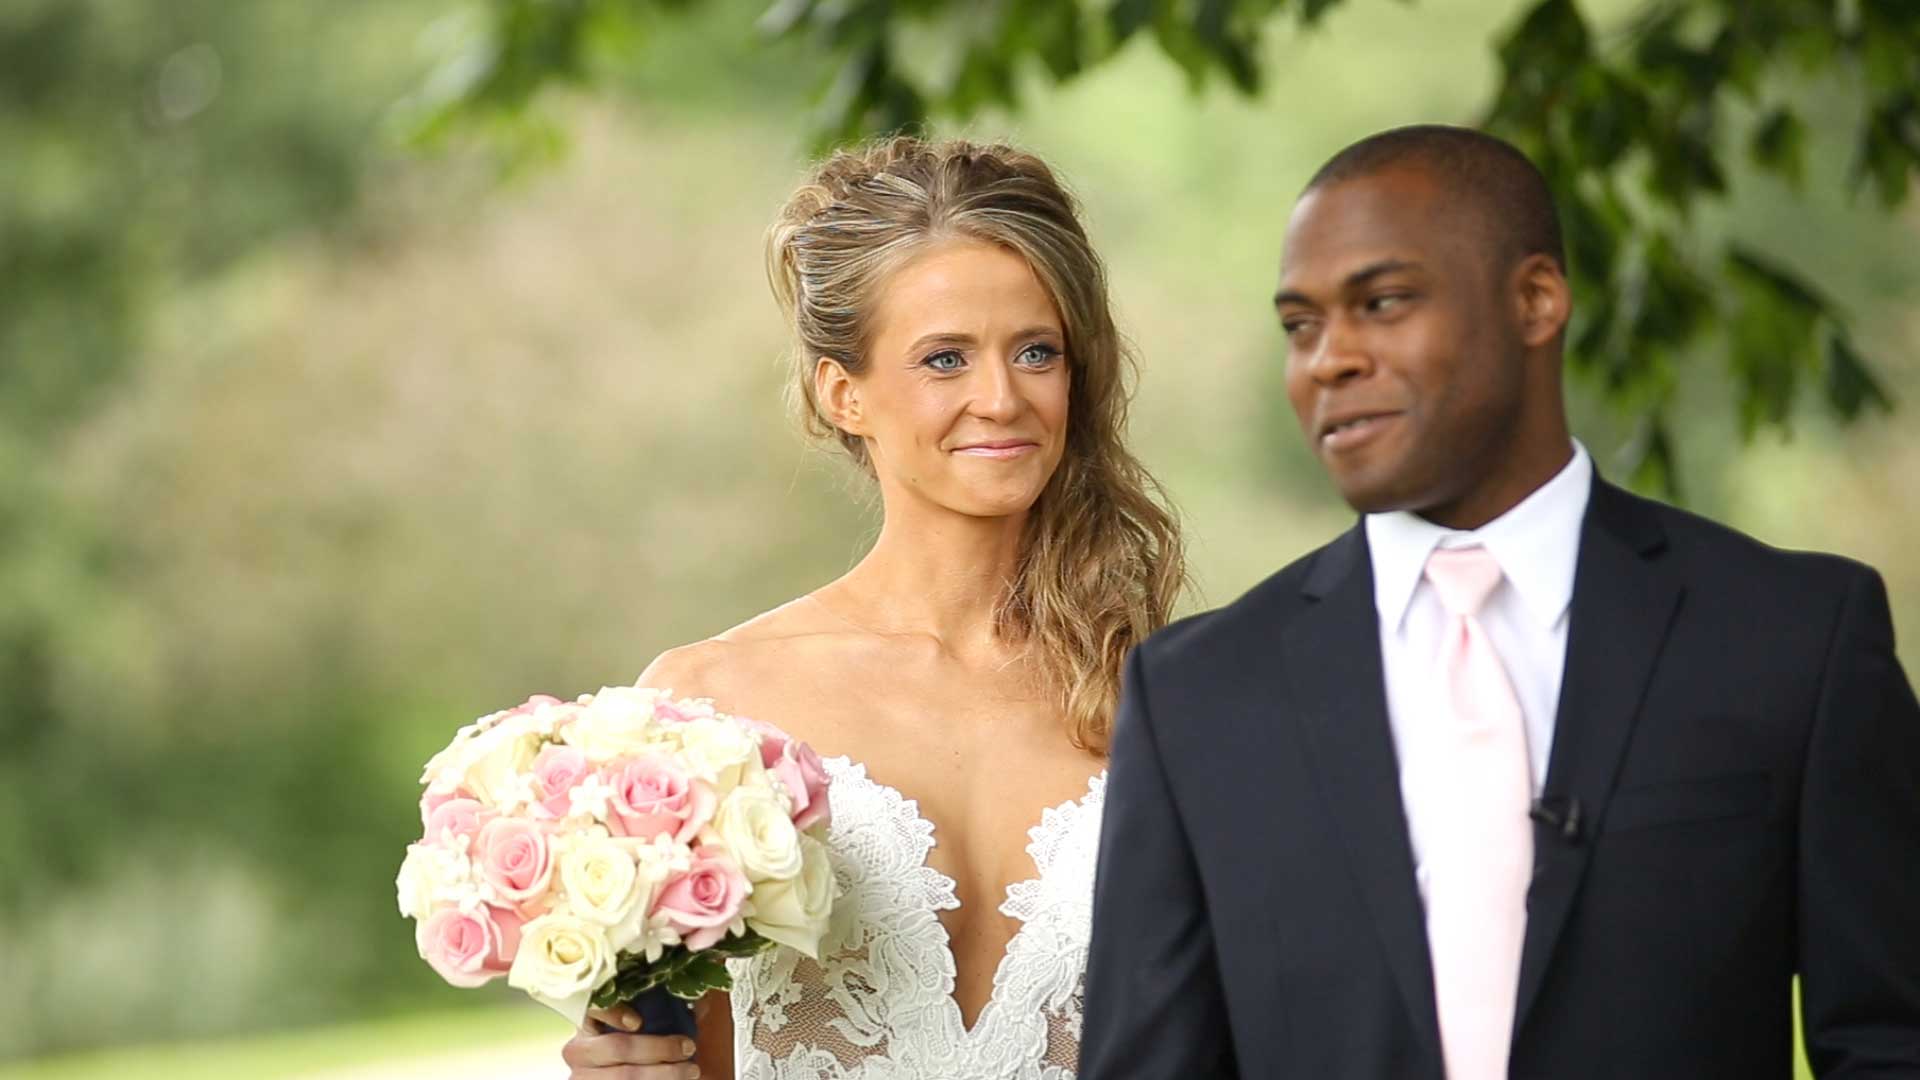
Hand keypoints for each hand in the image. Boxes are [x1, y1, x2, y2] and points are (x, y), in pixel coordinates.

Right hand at [561, 1003, 700, 1078]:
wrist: (626, 1076)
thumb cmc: (635, 1048)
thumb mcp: (642, 1026)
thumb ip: (662, 1009)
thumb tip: (699, 999)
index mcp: (586, 1023)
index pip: (591, 1009)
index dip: (611, 1013)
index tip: (638, 1021)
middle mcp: (578, 1051)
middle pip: (618, 1048)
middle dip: (659, 1048)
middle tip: (688, 1047)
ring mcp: (582, 1077)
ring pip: (626, 1077)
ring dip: (664, 1074)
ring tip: (691, 1070)